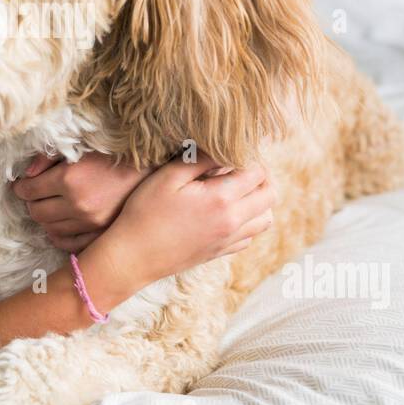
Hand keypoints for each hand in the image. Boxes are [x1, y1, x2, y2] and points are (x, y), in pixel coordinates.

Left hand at [12, 151, 152, 253]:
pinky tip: (61, 224)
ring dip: (45, 218)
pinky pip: (68, 244)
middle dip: (31, 202)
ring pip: (50, 229)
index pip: (29, 191)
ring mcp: (90, 224)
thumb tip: (27, 175)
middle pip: (36, 212)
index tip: (23, 185)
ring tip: (50, 206)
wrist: (151, 171)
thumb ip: (49, 158)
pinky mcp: (101, 235)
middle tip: (35, 195)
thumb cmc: (114, 154)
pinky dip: (59, 235)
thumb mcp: (80, 147)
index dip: (22, 187)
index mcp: (70, 179)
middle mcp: (78, 205)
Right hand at [99, 152, 275, 289]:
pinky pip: (250, 236)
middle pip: (270, 195)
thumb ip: (198, 159)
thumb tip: (220, 147)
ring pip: (266, 218)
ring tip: (238, 188)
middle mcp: (232, 221)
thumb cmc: (146, 213)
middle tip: (240, 166)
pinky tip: (228, 211)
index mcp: (221, 199)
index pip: (257, 172)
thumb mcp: (168, 177)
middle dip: (262, 176)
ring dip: (259, 200)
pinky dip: (248, 221)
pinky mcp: (221, 252)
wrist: (134, 257)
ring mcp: (229, 240)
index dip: (250, 157)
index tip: (234, 151)